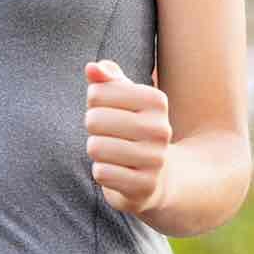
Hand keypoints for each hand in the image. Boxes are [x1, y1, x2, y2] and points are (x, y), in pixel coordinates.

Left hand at [83, 59, 170, 215]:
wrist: (159, 176)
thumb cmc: (132, 128)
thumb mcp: (123, 99)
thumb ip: (107, 79)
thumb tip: (92, 68)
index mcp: (156, 100)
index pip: (96, 93)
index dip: (94, 104)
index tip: (110, 112)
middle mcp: (160, 129)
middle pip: (93, 120)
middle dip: (93, 128)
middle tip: (109, 135)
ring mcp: (155, 159)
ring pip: (96, 148)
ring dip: (96, 151)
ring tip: (113, 152)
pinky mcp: (145, 186)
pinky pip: (102, 173)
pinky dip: (102, 172)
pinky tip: (118, 171)